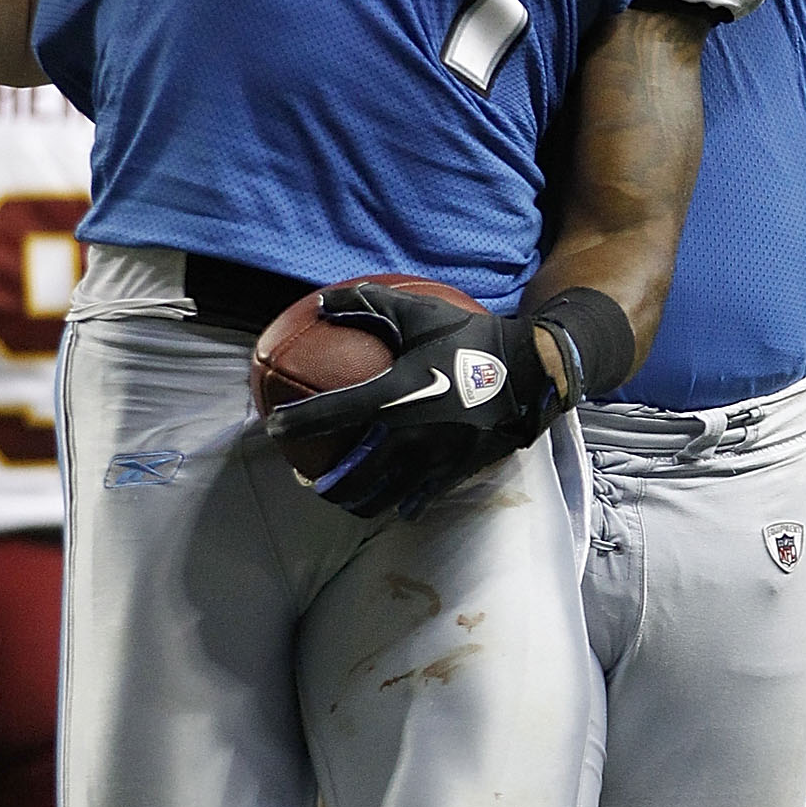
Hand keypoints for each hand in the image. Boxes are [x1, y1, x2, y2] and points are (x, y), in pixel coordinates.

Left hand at [264, 283, 567, 520]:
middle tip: (307, 477)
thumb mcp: (419, 314)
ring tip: (341, 497)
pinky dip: (398, 505)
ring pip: (380, 498)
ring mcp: (431, 460)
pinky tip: (391, 504)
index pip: (330, 414)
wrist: (532, 372)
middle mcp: (408, 436)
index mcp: (394, 396)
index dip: (295, 424)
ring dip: (353, 502)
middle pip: (350, 476)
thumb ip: (367, 304)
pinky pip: (417, 500)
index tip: (274, 429)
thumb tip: (321, 300)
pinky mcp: (454, 473)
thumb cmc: (471, 339)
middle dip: (322, 483)